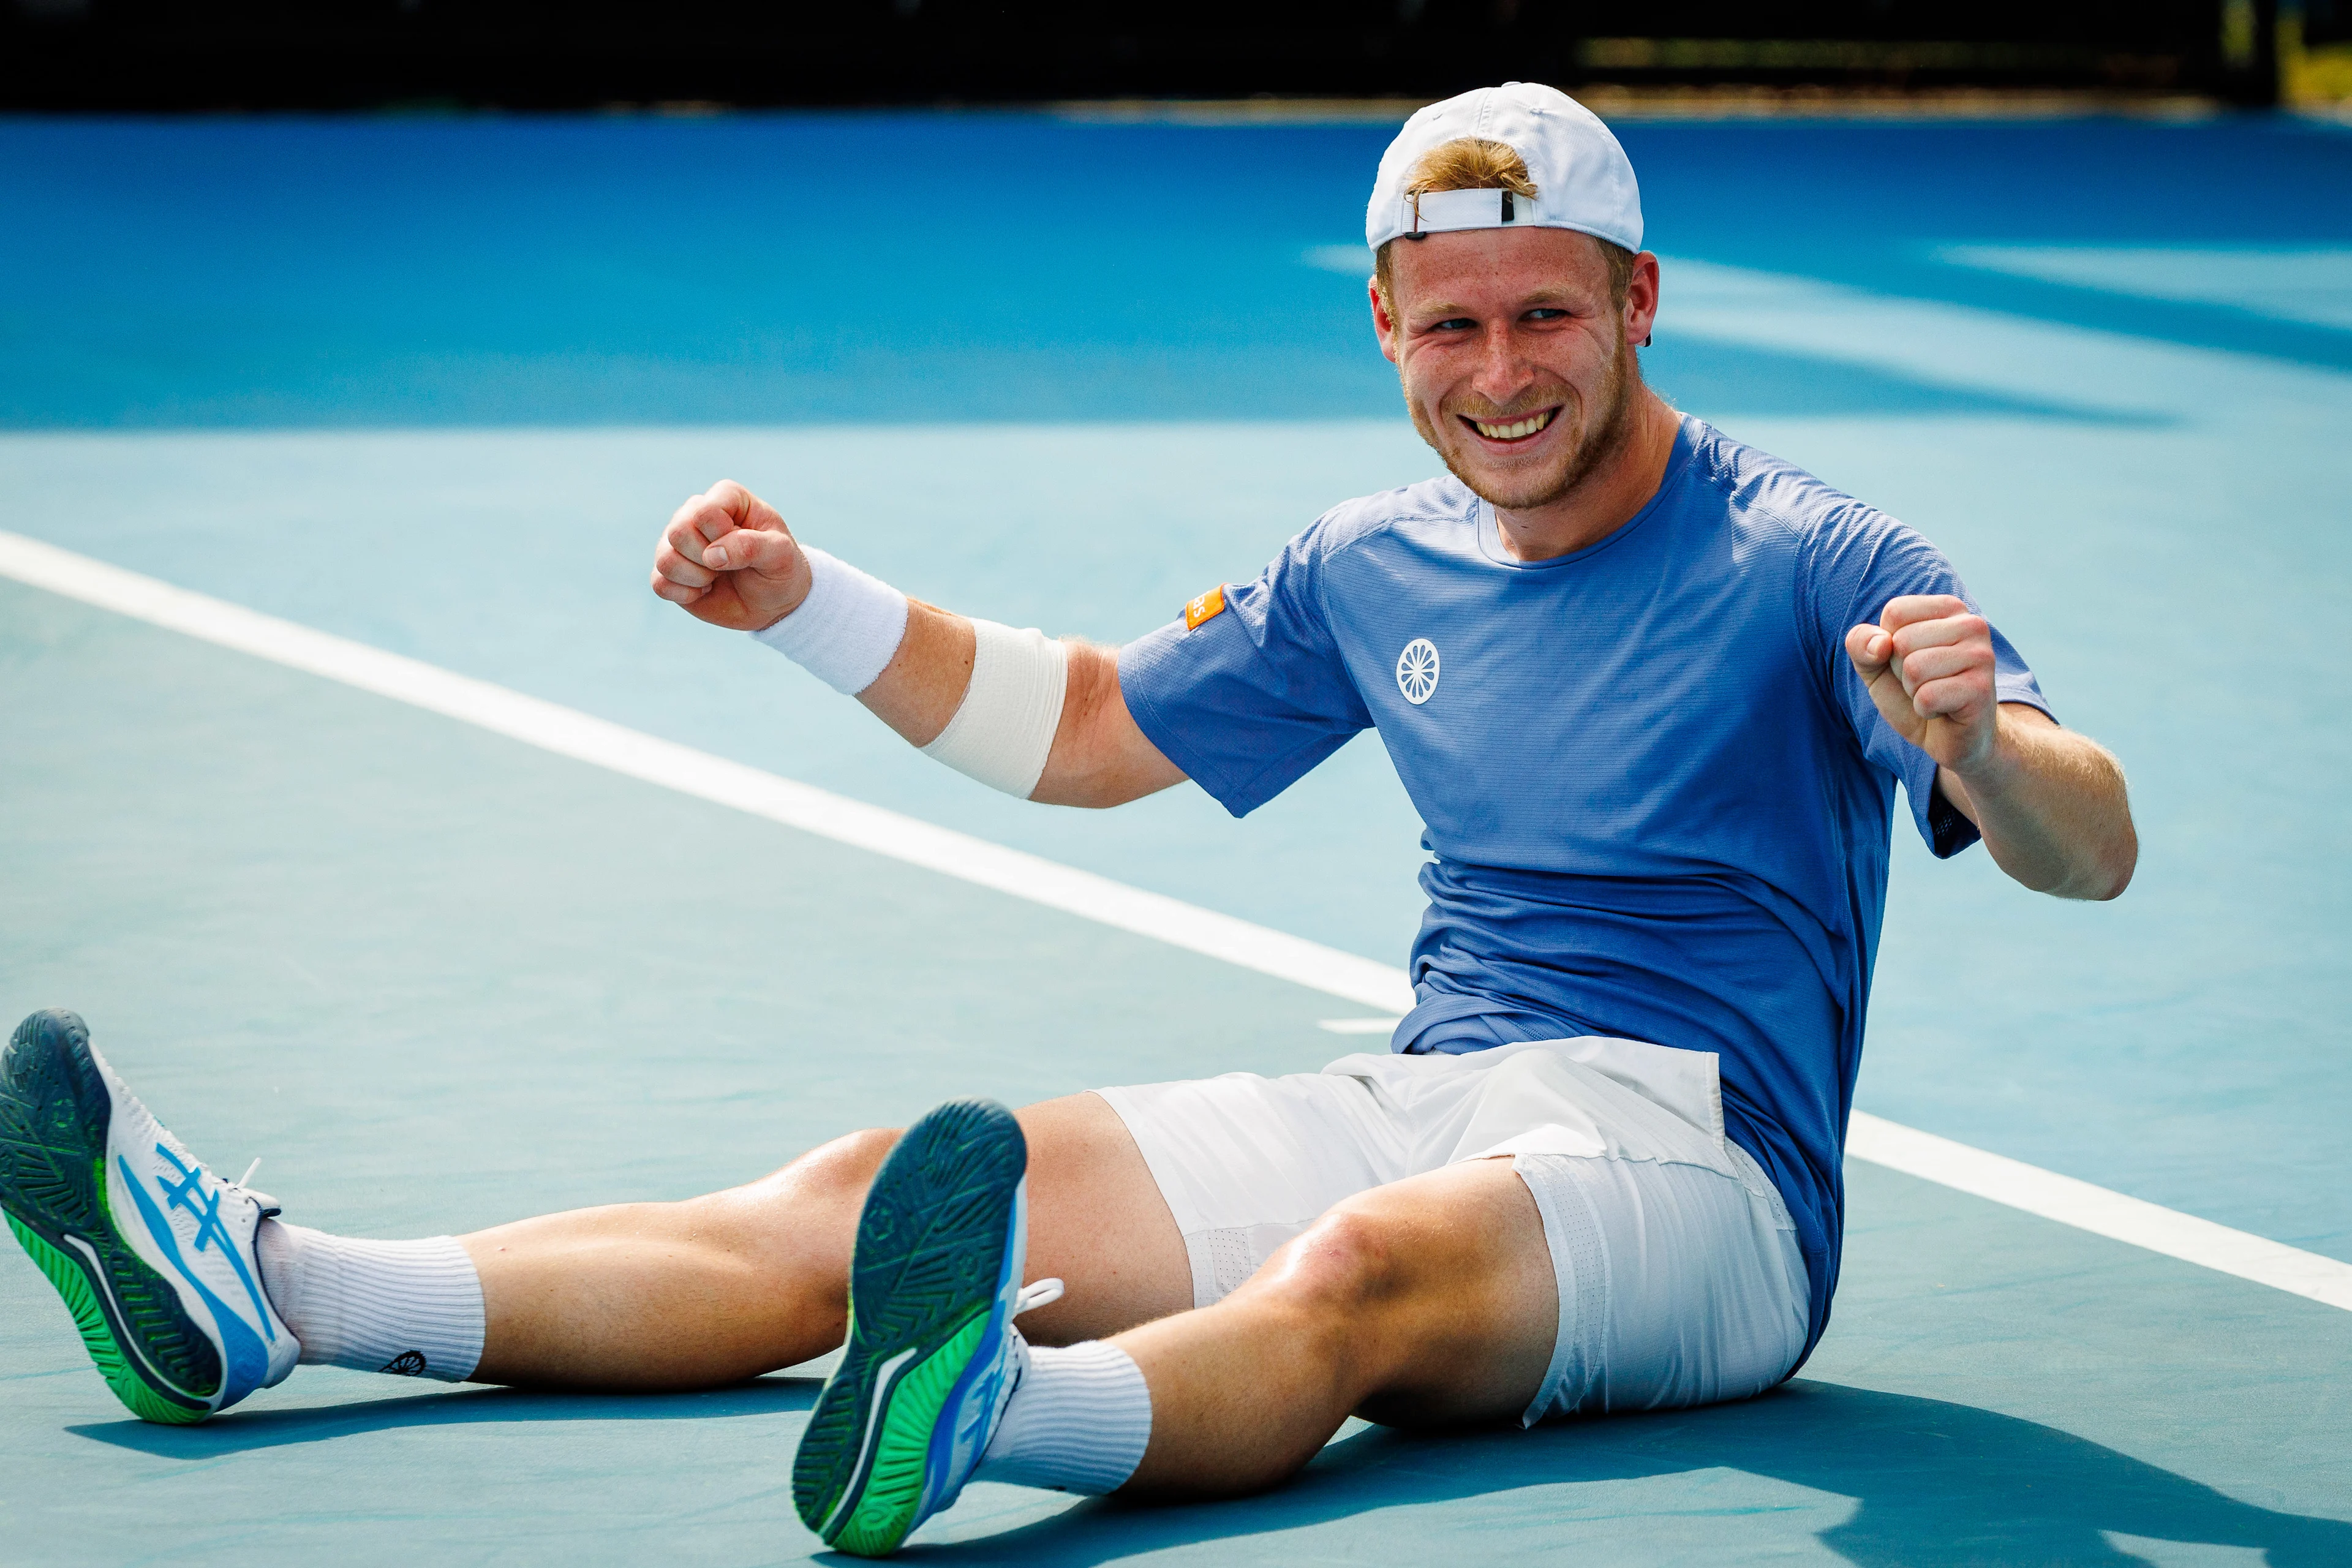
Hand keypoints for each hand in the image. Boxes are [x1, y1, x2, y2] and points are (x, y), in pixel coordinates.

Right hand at [649, 481, 811, 630]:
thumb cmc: (779, 570)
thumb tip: (711, 555)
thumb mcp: (780, 555)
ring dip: (697, 578)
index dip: (723, 537)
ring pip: (665, 559)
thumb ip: (751, 546)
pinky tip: (704, 590)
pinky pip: (659, 583)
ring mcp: (678, 542)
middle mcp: (695, 513)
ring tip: (717, 577)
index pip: (704, 513)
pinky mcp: (668, 572)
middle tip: (729, 566)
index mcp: (726, 497)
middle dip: (707, 559)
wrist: (774, 603)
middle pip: (678, 532)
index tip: (746, 548)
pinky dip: (685, 595)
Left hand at [1844, 594, 1999, 773]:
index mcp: (1949, 608)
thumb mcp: (1875, 665)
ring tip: (1934, 694)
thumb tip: (1879, 643)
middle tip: (1925, 682)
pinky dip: (1924, 710)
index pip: (1895, 611)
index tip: (1910, 659)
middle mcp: (1972, 625)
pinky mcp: (1981, 689)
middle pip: (1901, 641)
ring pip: (1914, 669)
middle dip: (1901, 671)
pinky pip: (1927, 697)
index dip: (1888, 643)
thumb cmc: (1913, 692)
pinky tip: (1943, 710)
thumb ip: (1861, 643)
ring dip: (1913, 691)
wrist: (1950, 737)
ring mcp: (1981, 656)